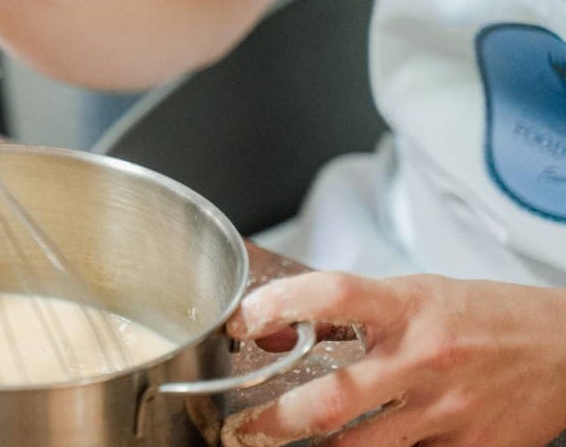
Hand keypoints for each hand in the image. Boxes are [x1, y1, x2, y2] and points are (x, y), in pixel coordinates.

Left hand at [222, 272, 565, 446]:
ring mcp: (446, 411)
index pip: (331, 295)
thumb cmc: (485, 316)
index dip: (277, 304)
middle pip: (329, 400)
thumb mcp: (416, 295)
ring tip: (283, 445)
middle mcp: (423, 359)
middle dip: (272, 422)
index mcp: (407, 308)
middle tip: (241, 426)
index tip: (241, 321)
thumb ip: (354, 312)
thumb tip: (284, 327)